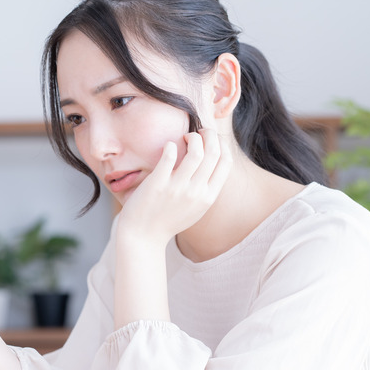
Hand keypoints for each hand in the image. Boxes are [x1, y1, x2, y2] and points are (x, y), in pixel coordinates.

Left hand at [118, 127, 232, 243]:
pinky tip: (168, 146)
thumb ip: (206, 188)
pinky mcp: (158, 184)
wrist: (144, 237)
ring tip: (184, 137)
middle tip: (197, 132)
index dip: (221, 144)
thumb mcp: (196, 208)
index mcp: (208, 197)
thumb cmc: (169, 220)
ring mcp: (177, 188)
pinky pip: (169, 156)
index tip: (211, 139)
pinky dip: (170, 146)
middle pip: (213, 152)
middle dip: (208, 134)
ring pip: (196, 151)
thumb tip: (212, 161)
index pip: (226, 161)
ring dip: (192, 137)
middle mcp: (196, 192)